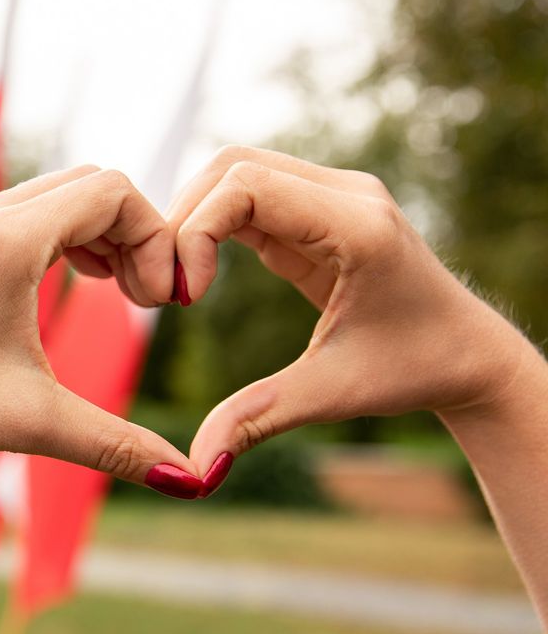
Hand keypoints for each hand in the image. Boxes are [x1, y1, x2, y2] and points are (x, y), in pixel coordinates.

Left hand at [0, 165, 199, 490]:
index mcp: (6, 240)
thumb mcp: (34, 423)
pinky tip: (75, 283)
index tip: (160, 305)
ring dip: (101, 233)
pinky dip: (65, 235)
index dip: (157, 239)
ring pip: (56, 195)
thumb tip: (195, 483)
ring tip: (119, 293)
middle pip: (90, 183)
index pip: (113, 190)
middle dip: (134, 233)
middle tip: (146, 300)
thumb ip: (119, 446)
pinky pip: (26, 212)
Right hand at [169, 146, 528, 475]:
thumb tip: (192, 468)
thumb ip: (257, 418)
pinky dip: (211, 225)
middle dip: (182, 220)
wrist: (468, 355)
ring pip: (234, 172)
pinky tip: (198, 275)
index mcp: (357, 224)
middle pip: (231, 165)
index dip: (195, 230)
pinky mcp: (316, 208)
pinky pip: (247, 195)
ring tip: (177, 283)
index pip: (246, 184)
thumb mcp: (331, 394)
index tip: (184, 297)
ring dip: (192, 219)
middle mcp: (346, 192)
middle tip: (165, 289)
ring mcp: (332, 193)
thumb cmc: (413, 370)